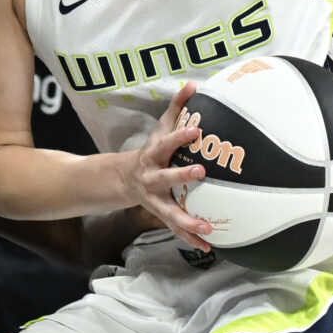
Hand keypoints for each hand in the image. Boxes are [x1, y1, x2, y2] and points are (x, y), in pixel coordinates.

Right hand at [116, 83, 210, 251]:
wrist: (124, 179)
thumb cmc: (151, 151)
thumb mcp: (160, 128)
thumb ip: (177, 107)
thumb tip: (194, 84)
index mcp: (153, 155)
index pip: (167, 143)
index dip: (180, 136)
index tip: (197, 130)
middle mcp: (151, 178)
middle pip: (165, 178)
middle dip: (182, 176)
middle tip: (202, 174)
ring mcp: (155, 199)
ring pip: (170, 212)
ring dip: (188, 221)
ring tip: (208, 228)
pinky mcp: (162, 214)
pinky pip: (176, 228)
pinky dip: (191, 239)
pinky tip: (208, 248)